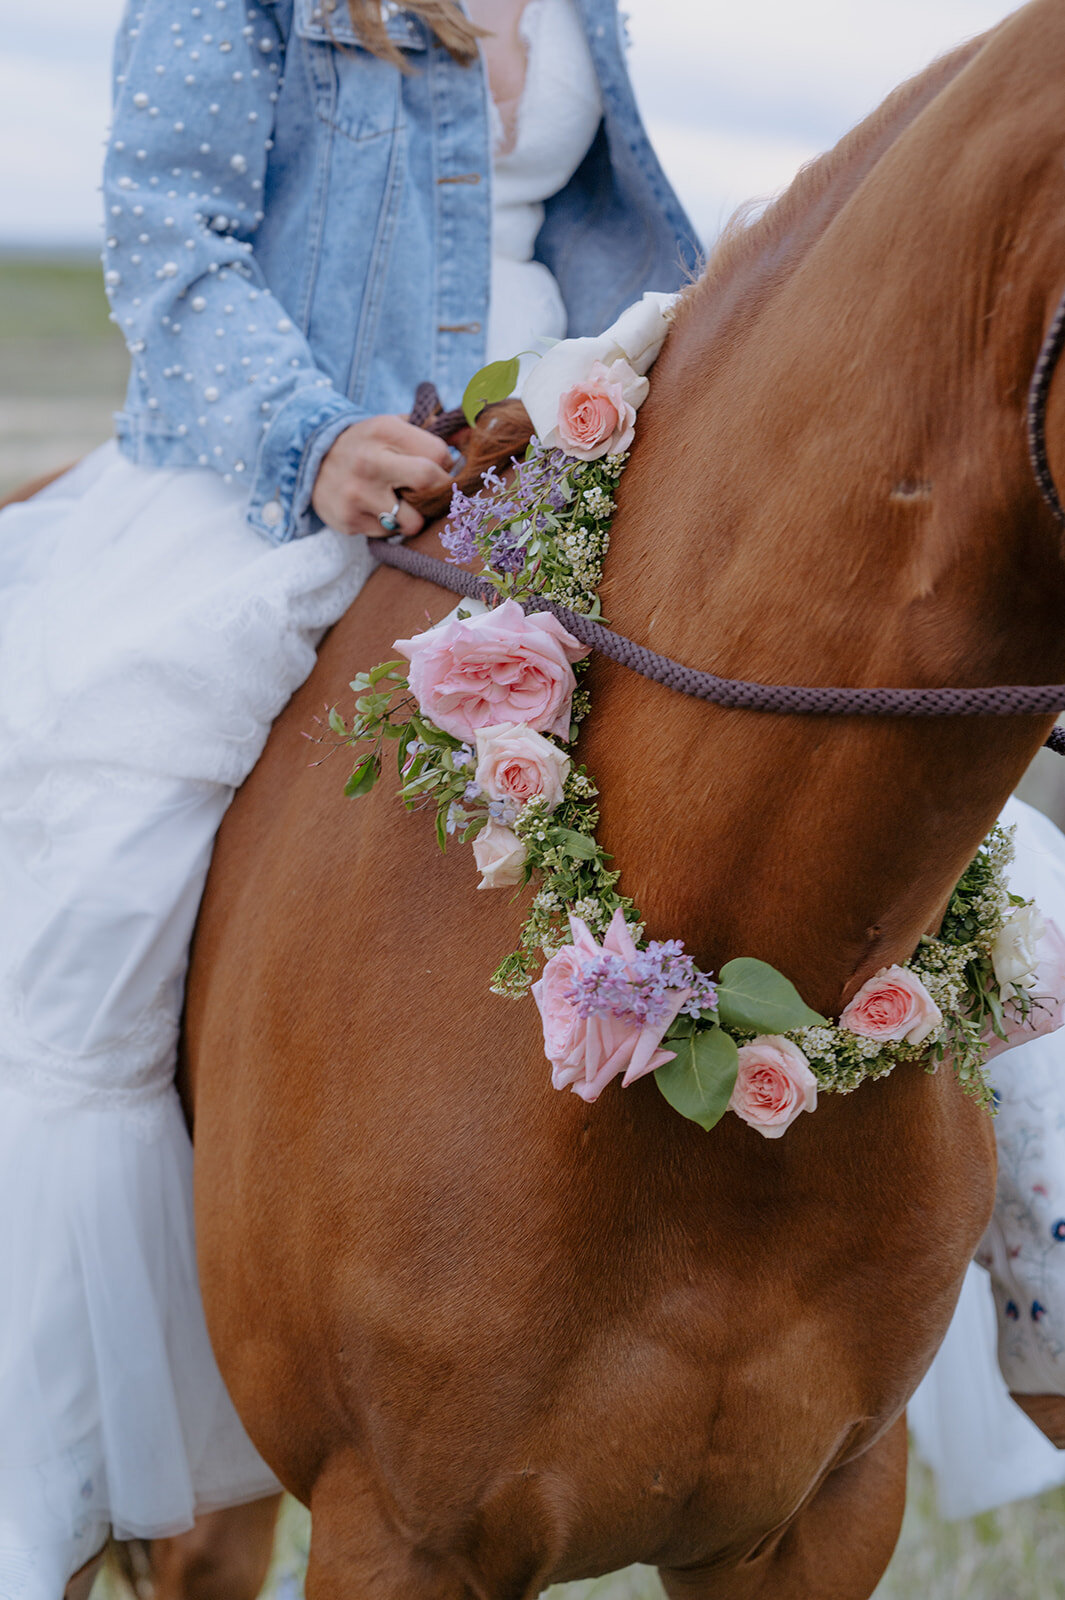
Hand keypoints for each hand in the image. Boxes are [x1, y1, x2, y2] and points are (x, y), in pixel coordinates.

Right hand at [311, 415, 452, 537]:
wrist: (310, 460)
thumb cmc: (367, 444)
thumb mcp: (395, 425)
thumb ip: (436, 429)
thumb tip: (474, 434)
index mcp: (384, 430)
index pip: (439, 454)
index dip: (445, 465)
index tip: (437, 467)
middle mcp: (370, 461)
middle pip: (428, 483)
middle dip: (438, 493)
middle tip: (431, 492)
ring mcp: (357, 494)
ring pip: (412, 521)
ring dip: (414, 517)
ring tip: (401, 503)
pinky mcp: (348, 520)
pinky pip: (389, 534)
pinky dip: (390, 525)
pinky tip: (377, 509)